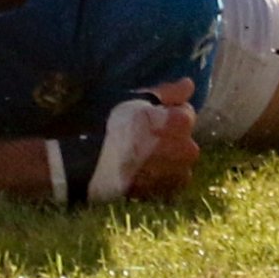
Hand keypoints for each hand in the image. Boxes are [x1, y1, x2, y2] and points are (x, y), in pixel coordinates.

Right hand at [90, 79, 200, 202]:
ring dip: (166, 156)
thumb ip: (168, 92)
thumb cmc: (109, 126)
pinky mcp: (167, 193)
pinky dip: (160, 175)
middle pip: (183, 136)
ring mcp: (178, 174)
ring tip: (139, 155)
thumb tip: (189, 84)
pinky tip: (140, 171)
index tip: (146, 117)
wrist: (89, 166)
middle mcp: (187, 149)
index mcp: (182, 122)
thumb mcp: (135, 99)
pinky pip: (171, 180)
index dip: (165, 112)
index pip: (185, 112)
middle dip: (168, 134)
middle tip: (140, 136)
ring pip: (178, 158)